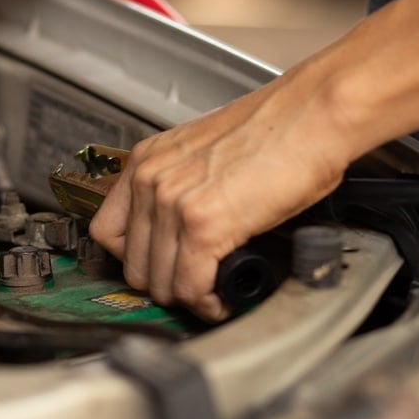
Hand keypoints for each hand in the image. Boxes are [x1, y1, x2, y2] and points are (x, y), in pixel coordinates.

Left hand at [89, 84, 345, 320]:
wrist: (312, 115)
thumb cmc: (275, 132)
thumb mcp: (202, 153)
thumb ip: (178, 187)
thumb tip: (177, 231)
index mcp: (146, 161)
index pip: (106, 230)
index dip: (131, 258)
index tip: (155, 267)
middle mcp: (151, 180)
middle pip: (132, 264)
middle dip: (163, 284)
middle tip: (191, 287)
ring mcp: (173, 203)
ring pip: (161, 282)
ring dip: (188, 297)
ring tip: (211, 294)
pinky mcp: (205, 225)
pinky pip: (191, 286)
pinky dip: (208, 303)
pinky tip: (222, 299)